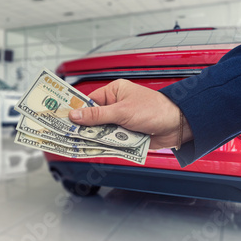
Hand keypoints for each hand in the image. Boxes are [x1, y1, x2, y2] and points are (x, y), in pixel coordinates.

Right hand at [68, 79, 192, 148]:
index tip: (62, 118)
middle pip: (92, 119)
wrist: (178, 126)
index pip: (88, 101)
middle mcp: (116, 106)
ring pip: (101, 132)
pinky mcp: (126, 135)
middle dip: (85, 128)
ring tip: (86, 143)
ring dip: (98, 138)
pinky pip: (111, 140)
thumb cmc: (155, 110)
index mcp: (113, 92)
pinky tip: (102, 148)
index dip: (76, 110)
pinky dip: (108, 145)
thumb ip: (97, 115)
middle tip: (69, 135)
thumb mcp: (122, 112)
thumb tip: (75, 115)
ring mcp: (120, 121)